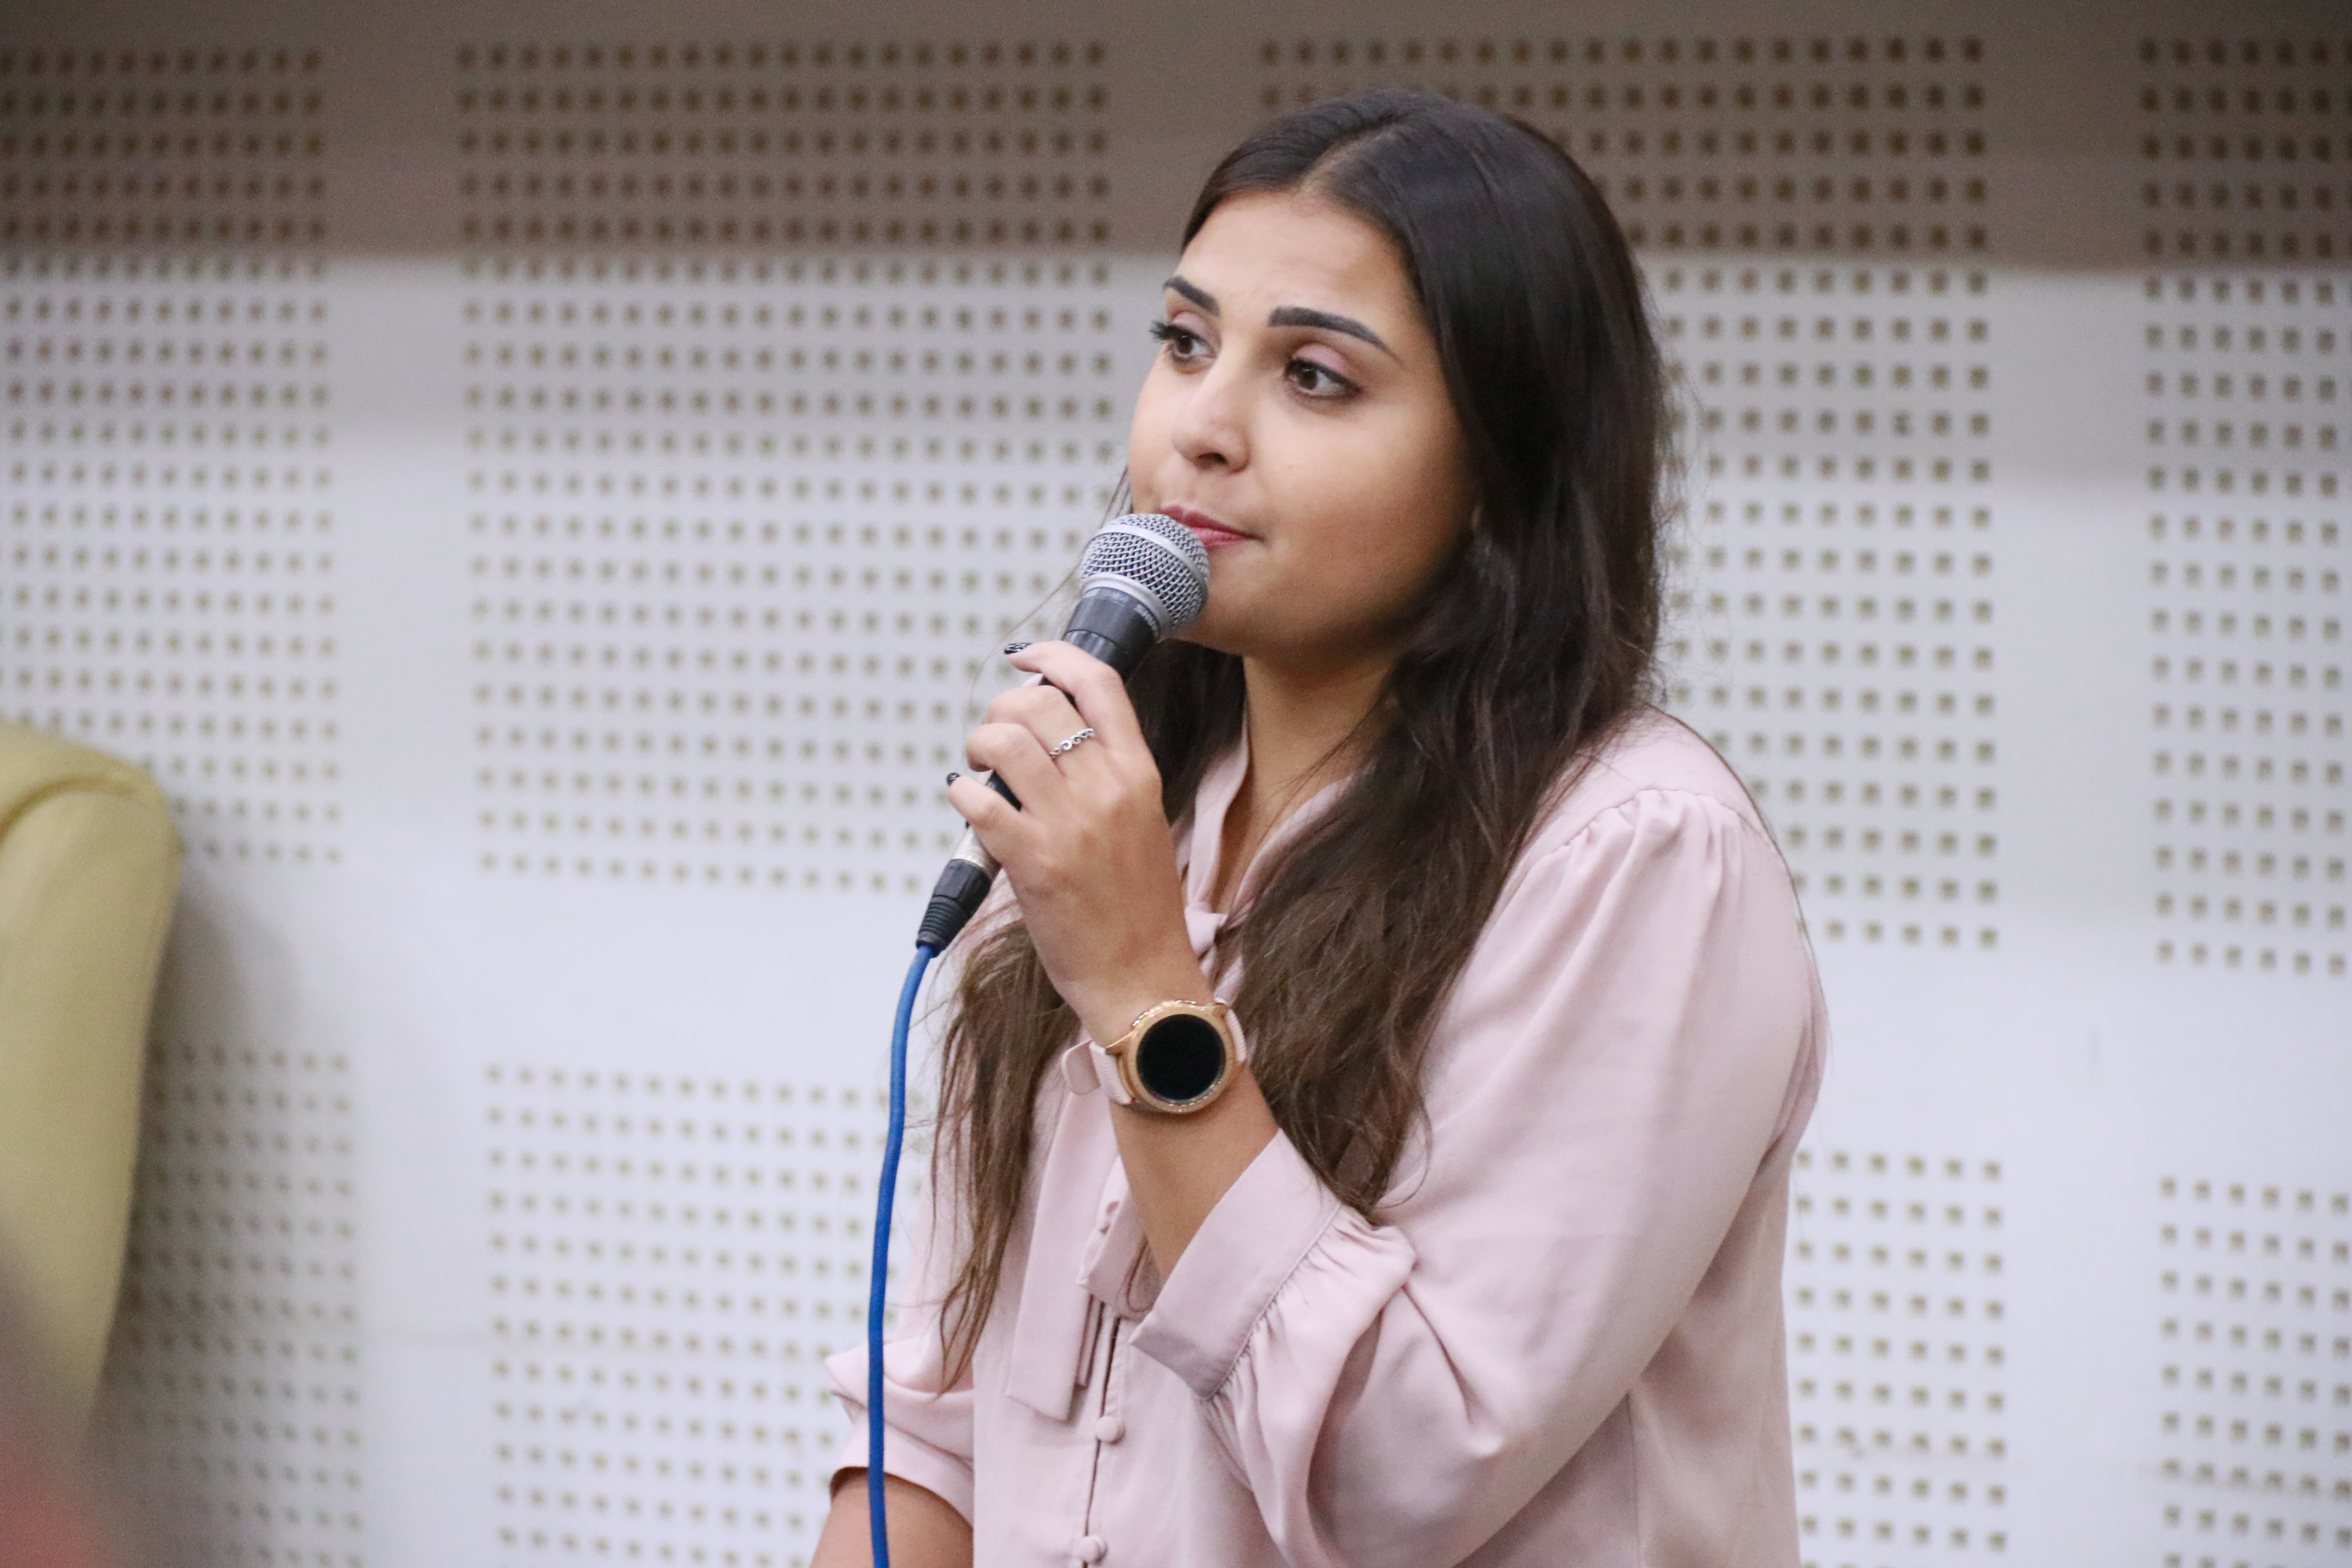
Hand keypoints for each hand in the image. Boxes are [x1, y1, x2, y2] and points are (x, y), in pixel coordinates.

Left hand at [945, 642, 1211, 1044]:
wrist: (1142, 977)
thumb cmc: (1137, 910)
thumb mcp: (1141, 824)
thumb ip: (1104, 777)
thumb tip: (1046, 738)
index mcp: (1139, 774)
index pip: (1099, 684)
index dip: (1055, 656)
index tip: (1025, 657)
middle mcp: (1107, 789)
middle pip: (1039, 703)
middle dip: (1002, 712)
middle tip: (994, 741)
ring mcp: (1070, 824)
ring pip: (1003, 741)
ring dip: (978, 748)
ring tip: (979, 773)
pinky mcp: (1033, 861)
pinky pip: (978, 800)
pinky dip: (963, 795)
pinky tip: (970, 808)